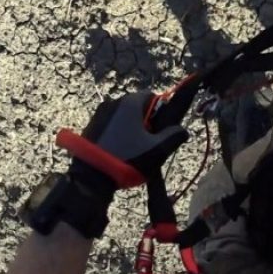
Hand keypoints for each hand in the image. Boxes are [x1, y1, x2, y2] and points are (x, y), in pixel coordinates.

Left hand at [58, 91, 187, 205]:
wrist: (91, 178)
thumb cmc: (128, 158)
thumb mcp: (158, 149)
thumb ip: (174, 136)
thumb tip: (182, 130)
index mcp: (130, 103)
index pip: (151, 95)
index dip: (160, 110)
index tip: (161, 129)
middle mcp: (113, 102)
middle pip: (136, 106)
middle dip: (145, 120)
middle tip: (149, 142)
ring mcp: (99, 114)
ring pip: (122, 116)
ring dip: (130, 128)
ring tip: (132, 150)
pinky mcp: (90, 127)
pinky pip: (110, 125)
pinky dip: (116, 134)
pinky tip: (118, 152)